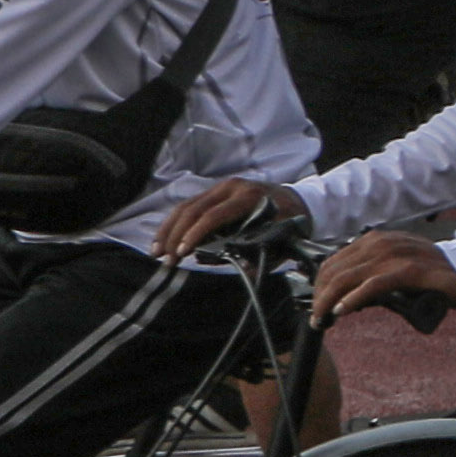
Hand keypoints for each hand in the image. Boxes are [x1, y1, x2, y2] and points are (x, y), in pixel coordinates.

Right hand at [153, 177, 304, 260]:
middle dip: (175, 235)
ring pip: (187, 206)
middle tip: (164, 259)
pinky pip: (189, 205)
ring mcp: (222, 187)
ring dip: (168, 229)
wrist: (299, 201)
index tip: (182, 252)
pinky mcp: (215, 192)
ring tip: (157, 252)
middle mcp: (232, 188)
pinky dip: (174, 223)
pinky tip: (163, 240)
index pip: (214, 215)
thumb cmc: (290, 222)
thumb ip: (265, 254)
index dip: (195, 234)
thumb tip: (245, 269)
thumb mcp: (283, 238)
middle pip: (194, 209)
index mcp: (249, 197)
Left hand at [309, 229, 455, 334]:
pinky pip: (375, 284)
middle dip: (320, 296)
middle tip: (317, 319)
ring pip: (350, 276)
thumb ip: (368, 277)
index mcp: (376, 240)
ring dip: (330, 300)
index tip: (316, 307)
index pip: (334, 262)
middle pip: (337, 270)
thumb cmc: (426, 278)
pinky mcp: (413, 270)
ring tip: (324, 319)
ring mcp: (399, 254)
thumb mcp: (392, 272)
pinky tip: (342, 310)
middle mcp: (385, 242)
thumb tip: (336, 297)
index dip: (319, 286)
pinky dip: (354, 298)